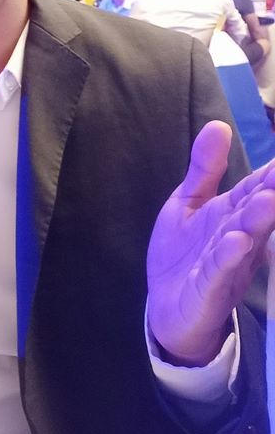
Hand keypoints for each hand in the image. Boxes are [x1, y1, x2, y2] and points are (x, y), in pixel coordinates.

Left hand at [147, 121, 274, 365]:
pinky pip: (219, 273)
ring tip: (267, 201)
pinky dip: (227, 258)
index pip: (255, 188)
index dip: (270, 173)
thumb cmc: (185, 253)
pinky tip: (236, 242)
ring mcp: (225, 265)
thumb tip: (218, 124)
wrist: (168, 309)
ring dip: (256, 223)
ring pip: (244, 241)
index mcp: (232, 215)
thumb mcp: (189, 203)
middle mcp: (236, 238)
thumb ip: (204, 169)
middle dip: (271, 194)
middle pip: (256, 213)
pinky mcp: (208, 290)